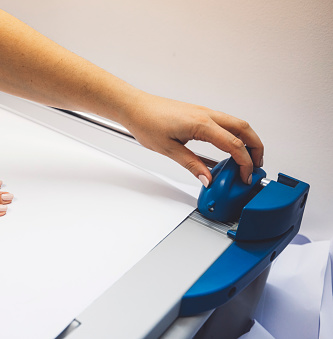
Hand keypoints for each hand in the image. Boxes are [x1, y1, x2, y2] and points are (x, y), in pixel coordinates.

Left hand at [120, 93, 263, 186]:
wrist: (135, 107)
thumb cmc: (146, 123)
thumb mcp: (169, 149)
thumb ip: (192, 165)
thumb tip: (208, 179)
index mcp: (201, 124)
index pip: (234, 145)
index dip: (245, 163)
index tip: (246, 176)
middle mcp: (207, 115)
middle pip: (244, 129)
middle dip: (256, 147)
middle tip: (256, 166)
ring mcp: (204, 112)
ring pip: (236, 124)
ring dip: (246, 140)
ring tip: (246, 159)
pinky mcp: (199, 113)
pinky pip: (224, 123)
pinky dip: (234, 135)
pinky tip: (228, 148)